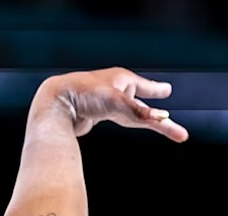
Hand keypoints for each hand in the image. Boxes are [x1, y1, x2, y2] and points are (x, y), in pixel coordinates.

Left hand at [40, 67, 188, 142]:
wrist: (55, 103)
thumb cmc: (85, 95)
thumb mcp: (115, 102)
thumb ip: (138, 112)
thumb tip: (160, 119)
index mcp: (121, 79)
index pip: (145, 86)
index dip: (157, 90)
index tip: (167, 90)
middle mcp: (114, 89)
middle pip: (141, 104)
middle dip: (156, 113)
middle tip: (172, 124)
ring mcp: (105, 102)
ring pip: (130, 113)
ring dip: (144, 118)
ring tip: (157, 123)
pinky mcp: (95, 114)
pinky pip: (118, 118)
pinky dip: (128, 121)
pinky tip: (128, 121)